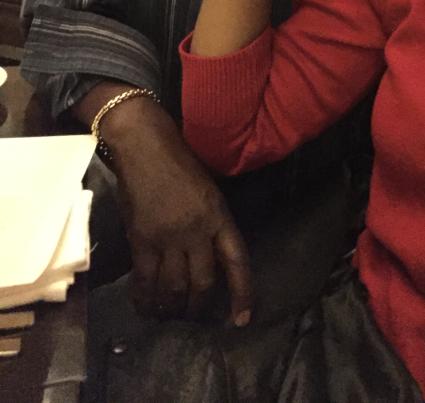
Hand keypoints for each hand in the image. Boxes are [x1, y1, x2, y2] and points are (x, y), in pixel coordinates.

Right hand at [109, 101, 250, 324]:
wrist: (146, 146)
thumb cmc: (181, 161)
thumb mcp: (210, 190)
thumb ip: (213, 223)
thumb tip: (211, 256)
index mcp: (219, 215)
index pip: (237, 261)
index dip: (242, 293)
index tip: (242, 319)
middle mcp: (197, 230)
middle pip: (203, 282)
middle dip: (199, 306)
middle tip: (194, 315)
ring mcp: (168, 237)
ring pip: (174, 287)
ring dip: (173, 307)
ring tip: (170, 315)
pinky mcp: (141, 239)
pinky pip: (144, 280)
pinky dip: (145, 299)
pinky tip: (145, 308)